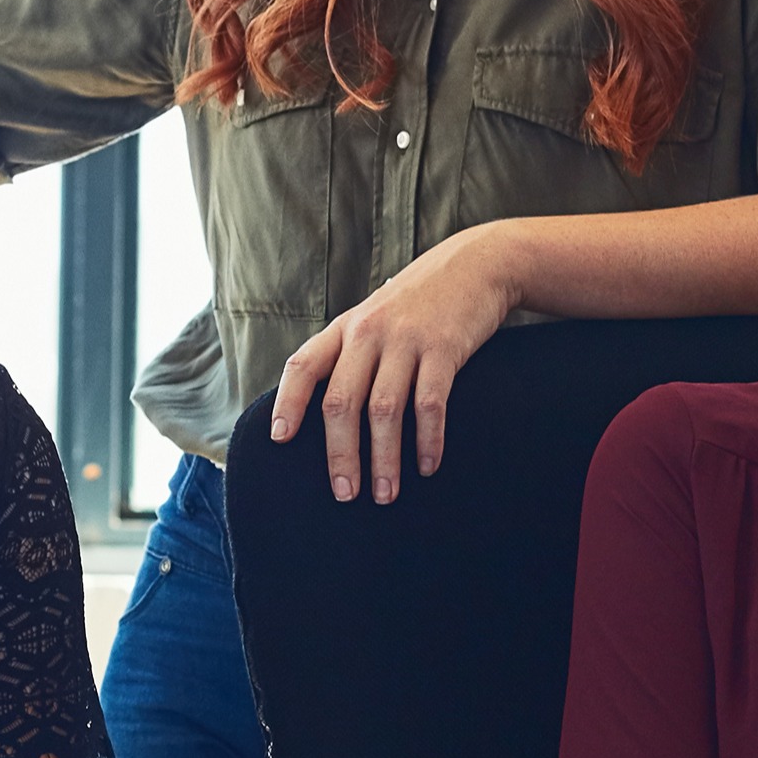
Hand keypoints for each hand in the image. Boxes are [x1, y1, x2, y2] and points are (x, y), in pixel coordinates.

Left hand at [265, 222, 527, 502]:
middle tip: (345, 494)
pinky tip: (428, 466)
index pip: (303, 366)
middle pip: (341, 402)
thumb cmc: (422, 301)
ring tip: (386, 494)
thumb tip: (329, 410)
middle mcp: (369, 332)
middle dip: (340, 454)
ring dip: (384, 459)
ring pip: (383, 411)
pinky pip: (430, 405)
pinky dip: (428, 441)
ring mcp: (406, 340)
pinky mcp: (444, 349)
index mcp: (346, 328)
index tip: (280, 440)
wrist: (478, 263)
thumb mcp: (376, 317)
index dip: (287, 403)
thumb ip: (352, 353)